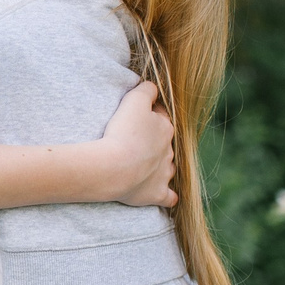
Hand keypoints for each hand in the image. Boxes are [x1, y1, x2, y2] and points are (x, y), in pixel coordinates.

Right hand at [96, 82, 178, 206]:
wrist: (115, 167)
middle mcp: (169, 152)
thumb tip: (154, 87)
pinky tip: (163, 195)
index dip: (149, 116)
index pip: (161, 117)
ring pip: (168, 168)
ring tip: (143, 167)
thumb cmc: (124, 132)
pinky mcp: (157, 194)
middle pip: (164, 144)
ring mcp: (164, 174)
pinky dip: (167, 195)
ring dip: (160, 167)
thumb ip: (147, 90)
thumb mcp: (135, 100)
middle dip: (153, 143)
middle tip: (132, 142)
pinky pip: (168, 197)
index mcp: (165, 129)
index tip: (135, 118)